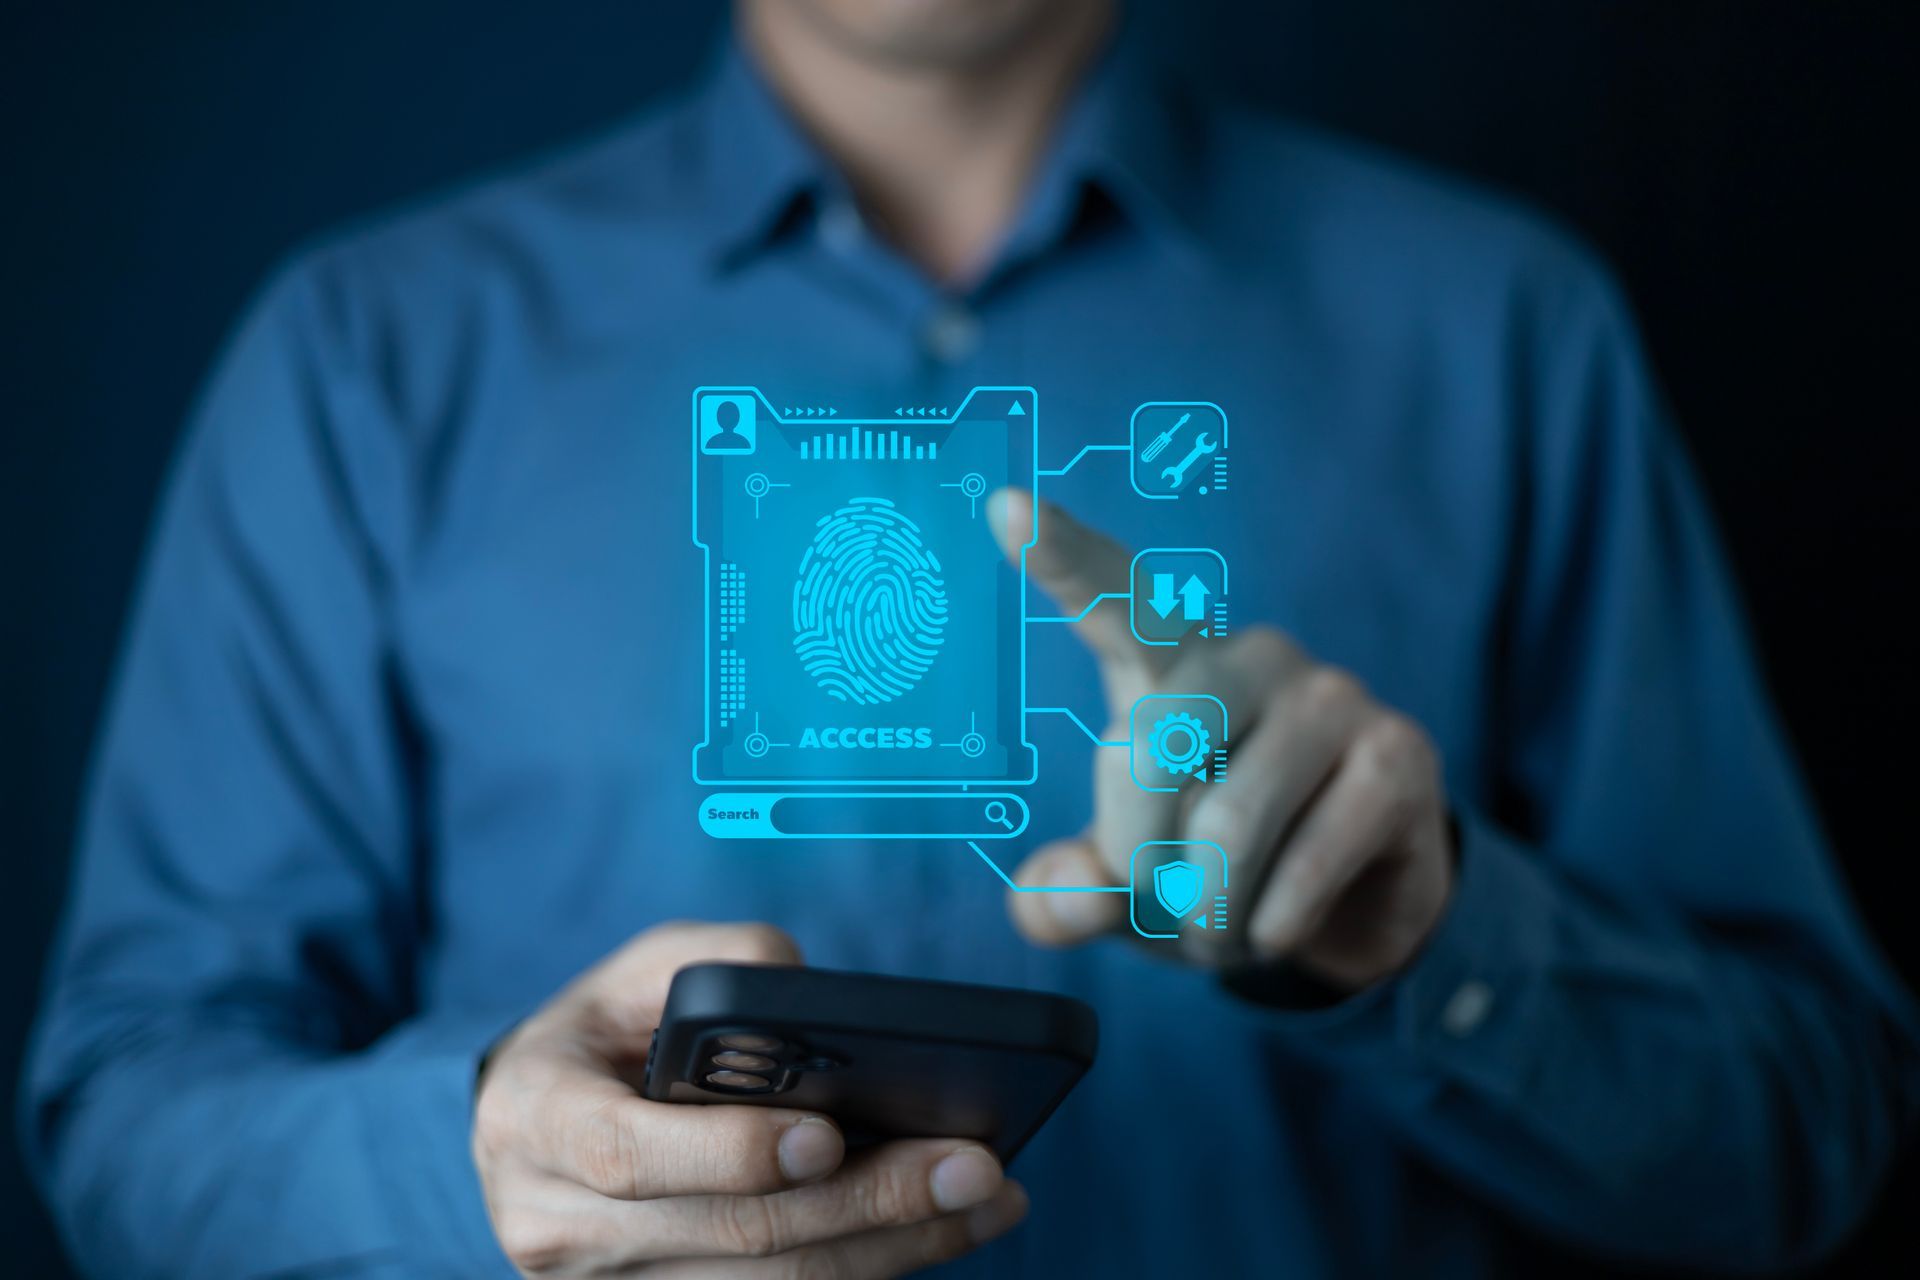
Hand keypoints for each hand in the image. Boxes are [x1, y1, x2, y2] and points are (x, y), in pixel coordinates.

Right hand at [473, 922, 1026, 1275]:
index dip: (732, 1154)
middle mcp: (556, 1226)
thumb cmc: (603, 1034)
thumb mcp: (635, 970)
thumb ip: (715, 964)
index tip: (829, 1135)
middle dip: (866, 1201)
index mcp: (533, 1122)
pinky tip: (942, 1233)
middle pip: (730, 1236)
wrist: (540, 1124)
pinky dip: (871, 1270)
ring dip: (892, 1247)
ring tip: (988, 1198)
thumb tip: (813, 996)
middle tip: (974, 1164)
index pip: (629, 1157)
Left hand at [988, 491, 1453, 990]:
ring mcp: (1333, 696)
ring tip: (1224, 929)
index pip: (1113, 600)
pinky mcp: (1396, 756)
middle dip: (1140, 864)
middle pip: (1149, 750)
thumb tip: (1061, 900)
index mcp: (1171, 662)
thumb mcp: (1127, 893)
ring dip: (1211, 913)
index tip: (1005, 505)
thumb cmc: (1216, 877)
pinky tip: (1280, 927)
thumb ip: (1069, 895)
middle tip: (1171, 915)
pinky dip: (1273, 926)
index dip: (1061, 557)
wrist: (1353, 916)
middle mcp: (1253, 655)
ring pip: (1228, 823)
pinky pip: (1303, 864)